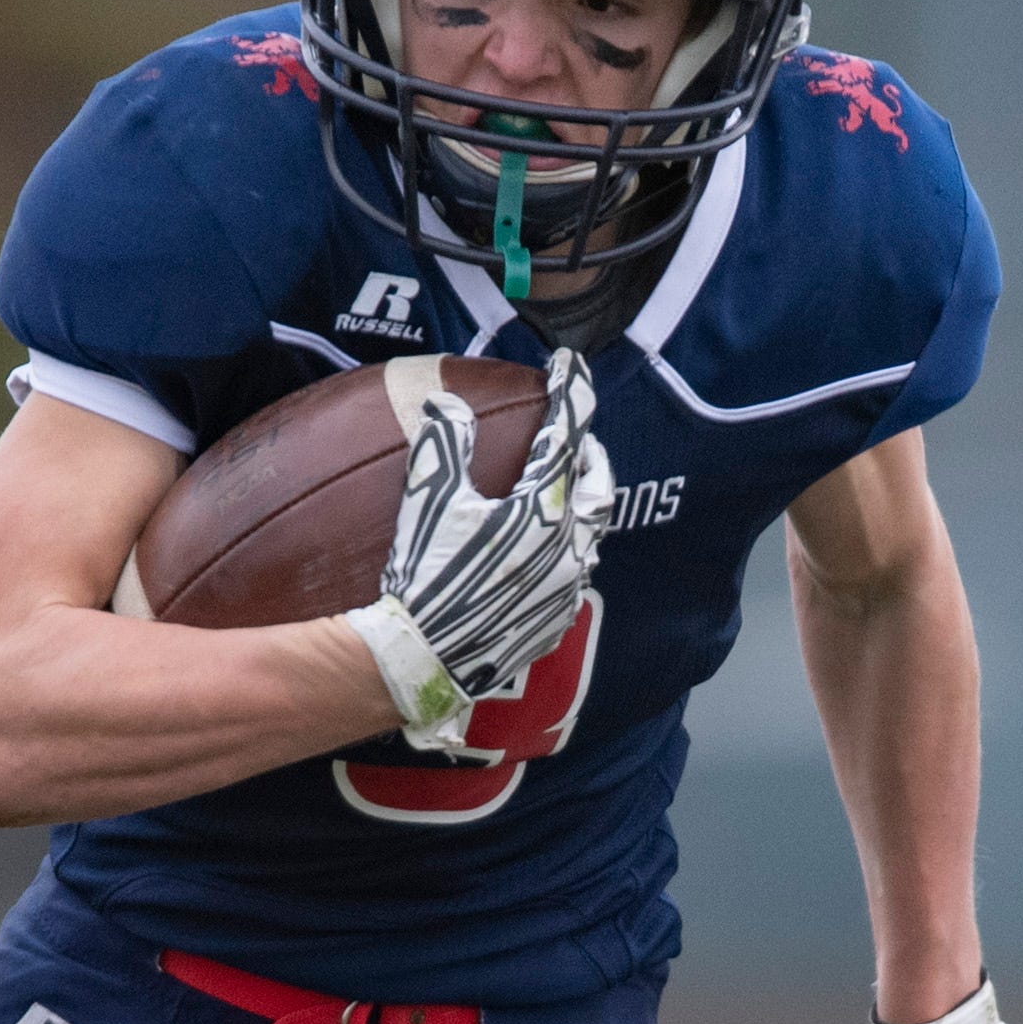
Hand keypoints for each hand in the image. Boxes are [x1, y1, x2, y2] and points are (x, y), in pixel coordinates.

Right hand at [351, 347, 616, 748]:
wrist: (424, 658)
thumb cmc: (423, 576)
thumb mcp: (429, 499)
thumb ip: (445, 442)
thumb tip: (450, 400)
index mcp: (542, 509)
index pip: (566, 434)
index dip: (570, 392)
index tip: (568, 365)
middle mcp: (568, 548)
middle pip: (599, 489)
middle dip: (592, 459)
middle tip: (580, 442)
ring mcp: (566, 589)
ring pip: (591, 537)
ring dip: (582, 510)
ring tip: (565, 496)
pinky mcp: (555, 622)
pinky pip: (574, 580)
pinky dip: (566, 556)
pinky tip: (546, 558)